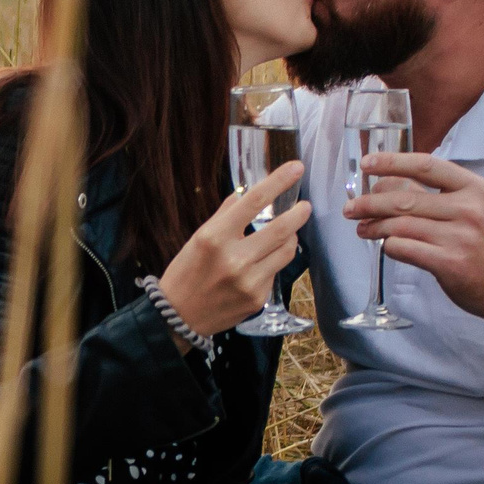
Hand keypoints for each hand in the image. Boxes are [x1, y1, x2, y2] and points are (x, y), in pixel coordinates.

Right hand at [154, 162, 309, 336]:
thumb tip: (246, 195)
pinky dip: (274, 262)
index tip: (296, 168)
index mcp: (214, 236)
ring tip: (287, 233)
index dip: (278, 181)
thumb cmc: (186, 272)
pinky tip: (262, 263)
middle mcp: (234, 258)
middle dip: (298, 214)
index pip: (253, 201)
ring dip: (291, 237)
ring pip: (286, 251)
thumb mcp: (198, 238)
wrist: (178, 315)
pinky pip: (276, 272)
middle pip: (280, 229)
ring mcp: (248, 280)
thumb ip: (225, 216)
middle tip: (305, 206)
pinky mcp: (257, 298)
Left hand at [345, 151, 483, 319]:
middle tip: (351, 207)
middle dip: (371, 202)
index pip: (427, 165)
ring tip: (362, 228)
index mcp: (474, 188)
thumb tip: (388, 183)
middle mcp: (468, 209)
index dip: (393, 162)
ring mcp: (460, 237)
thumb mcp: (474, 209)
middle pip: (406, 198)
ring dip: (374, 227)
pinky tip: (384, 246)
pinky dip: (388, 246)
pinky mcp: (450, 263)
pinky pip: (405, 249)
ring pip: (401, 225)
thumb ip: (436, 196)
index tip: (367, 163)